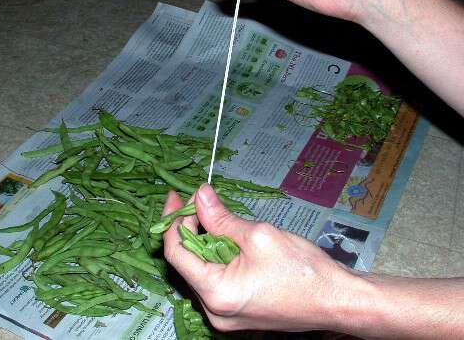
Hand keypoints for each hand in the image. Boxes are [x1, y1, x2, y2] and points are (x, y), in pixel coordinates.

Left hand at [162, 184, 367, 332]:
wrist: (337, 300)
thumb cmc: (303, 270)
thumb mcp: (258, 234)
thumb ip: (221, 217)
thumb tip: (200, 195)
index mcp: (217, 294)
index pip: (176, 253)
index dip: (173, 221)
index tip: (176, 196)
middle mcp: (215, 311)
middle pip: (188, 262)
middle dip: (190, 228)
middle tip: (199, 200)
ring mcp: (226, 315)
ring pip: (202, 270)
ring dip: (205, 240)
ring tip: (215, 216)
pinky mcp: (237, 312)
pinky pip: (217, 280)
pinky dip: (217, 256)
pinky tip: (228, 238)